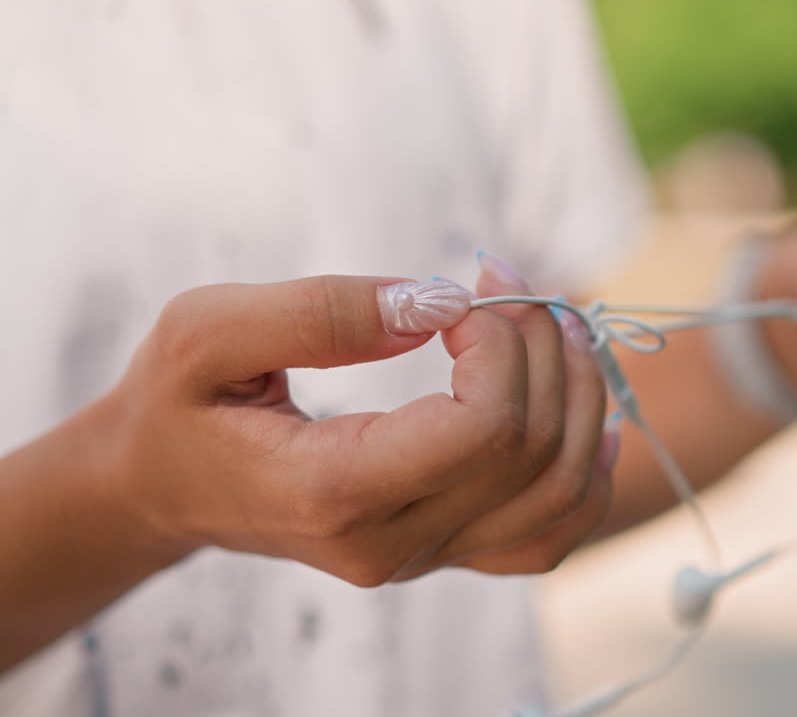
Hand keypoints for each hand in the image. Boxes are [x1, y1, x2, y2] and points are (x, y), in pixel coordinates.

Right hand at [98, 261, 612, 585]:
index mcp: (332, 493)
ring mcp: (424, 557)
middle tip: (512, 281)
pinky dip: (587, 473)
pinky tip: (586, 415)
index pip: (482, 431)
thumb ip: (321, 311)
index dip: (503, 345)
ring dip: (582, 397)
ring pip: (562, 496)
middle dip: (546, 348)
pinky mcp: (444, 550)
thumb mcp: (207, 331)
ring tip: (555, 327)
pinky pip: (552, 534)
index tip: (473, 286)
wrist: (166, 485)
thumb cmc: (179, 403)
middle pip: (533, 453)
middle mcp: (391, 544)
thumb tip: (442, 300)